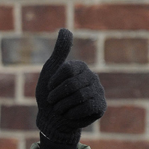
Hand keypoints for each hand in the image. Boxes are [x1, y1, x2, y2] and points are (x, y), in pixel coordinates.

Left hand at [36, 29, 105, 148]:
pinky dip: (72, 113)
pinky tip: (70, 114)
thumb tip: (65, 29)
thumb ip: (59, 51)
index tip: (50, 88)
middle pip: (72, 85)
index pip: (66, 70)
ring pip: (79, 97)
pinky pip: (87, 107)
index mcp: (79, 67)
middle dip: (57, 96)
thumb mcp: (50, 71)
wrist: (52, 119)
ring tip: (61, 108)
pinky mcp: (101, 106)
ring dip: (62, 106)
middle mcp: (91, 76)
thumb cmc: (48, 95)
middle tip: (53, 102)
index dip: (54, 82)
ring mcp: (98, 91)